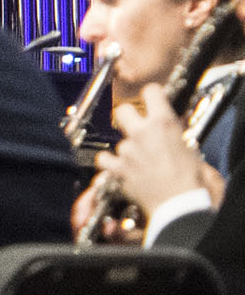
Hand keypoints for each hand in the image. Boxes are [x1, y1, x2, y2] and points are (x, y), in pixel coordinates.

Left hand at [105, 86, 216, 221]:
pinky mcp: (118, 167)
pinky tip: (118, 166)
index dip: (151, 94)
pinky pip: (104, 159)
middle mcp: (142, 132)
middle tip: (136, 126)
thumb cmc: (190, 178)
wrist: (180, 202)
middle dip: (128, 117)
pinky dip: (109, 163)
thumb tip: (172, 124)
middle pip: (123, 110)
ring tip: (139, 160)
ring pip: (119, 140)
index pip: (151, 91)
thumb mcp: (190, 146)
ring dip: (127, 148)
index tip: (150, 98)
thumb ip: (175, 131)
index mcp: (164, 123)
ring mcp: (128, 149)